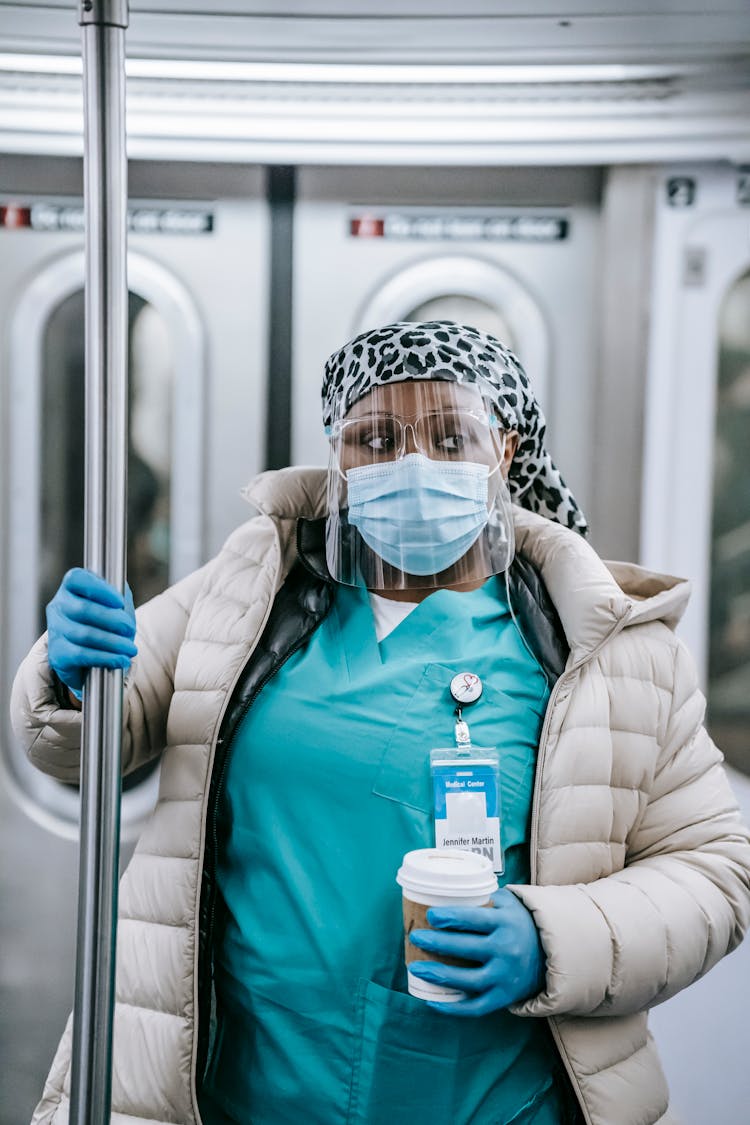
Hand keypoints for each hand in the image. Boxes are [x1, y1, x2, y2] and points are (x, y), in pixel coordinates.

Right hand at [46, 568, 136, 696]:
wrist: (91, 658)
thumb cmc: (105, 625)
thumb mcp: (116, 607)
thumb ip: (120, 597)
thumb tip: (122, 595)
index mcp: (71, 588)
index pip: (77, 579)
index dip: (99, 589)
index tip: (119, 601)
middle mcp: (59, 606)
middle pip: (83, 609)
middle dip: (112, 620)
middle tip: (129, 629)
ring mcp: (56, 630)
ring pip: (85, 634)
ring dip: (113, 642)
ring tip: (130, 649)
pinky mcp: (57, 654)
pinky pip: (82, 655)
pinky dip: (106, 658)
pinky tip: (121, 660)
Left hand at [408, 888, 544, 1015]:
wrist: (550, 953)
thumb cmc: (518, 923)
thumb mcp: (508, 904)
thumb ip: (483, 896)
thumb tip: (445, 889)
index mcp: (506, 923)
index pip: (474, 919)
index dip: (451, 917)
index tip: (430, 915)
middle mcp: (507, 950)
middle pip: (466, 948)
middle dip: (437, 942)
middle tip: (415, 936)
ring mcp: (505, 976)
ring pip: (468, 980)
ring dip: (439, 975)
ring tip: (416, 967)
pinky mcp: (504, 997)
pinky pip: (476, 1008)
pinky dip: (453, 1008)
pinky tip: (431, 1001)